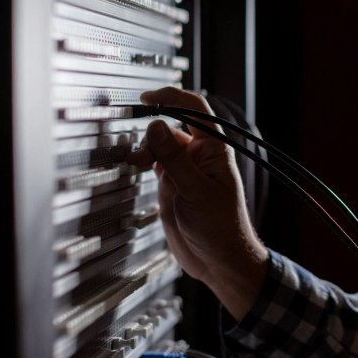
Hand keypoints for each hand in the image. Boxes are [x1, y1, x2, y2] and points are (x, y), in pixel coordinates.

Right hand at [125, 88, 268, 319]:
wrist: (218, 260)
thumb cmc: (221, 228)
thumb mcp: (196, 191)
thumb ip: (174, 159)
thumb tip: (157, 126)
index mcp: (214, 150)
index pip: (194, 110)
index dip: (172, 97)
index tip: (148, 98)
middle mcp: (199, 156)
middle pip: (170, 128)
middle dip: (152, 133)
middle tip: (140, 152)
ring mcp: (184, 171)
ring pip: (159, 146)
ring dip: (145, 150)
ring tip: (136, 163)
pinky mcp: (172, 186)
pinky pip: (154, 164)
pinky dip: (142, 162)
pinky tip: (135, 167)